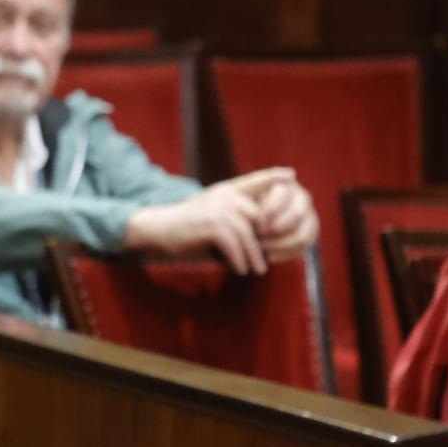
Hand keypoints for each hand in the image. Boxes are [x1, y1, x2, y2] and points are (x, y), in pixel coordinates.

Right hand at [124, 173, 279, 275]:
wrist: (157, 230)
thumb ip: (236, 217)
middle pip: (260, 218)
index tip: (290, 177)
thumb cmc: (186, 229)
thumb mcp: (212, 214)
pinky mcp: (211, 225)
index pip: (255, 180)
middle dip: (266, 240)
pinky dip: (239, 260)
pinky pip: (235, 245)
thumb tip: (263, 236)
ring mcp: (218, 208)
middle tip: (269, 258)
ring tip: (258, 270)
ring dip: (255, 256)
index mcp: (226, 190)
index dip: (272, 177)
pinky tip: (240, 270)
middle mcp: (225, 195)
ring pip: (249, 235)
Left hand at [251, 177, 319, 260]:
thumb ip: (263, 180)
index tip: (253, 223)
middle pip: (295, 215)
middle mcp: (302, 198)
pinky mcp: (310, 234)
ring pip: (302, 235)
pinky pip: (304, 247)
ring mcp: (309, 216)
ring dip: (280, 245)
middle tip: (257, 238)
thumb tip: (292, 173)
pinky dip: (286, 254)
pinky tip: (269, 257)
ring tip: (261, 249)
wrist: (243, 222)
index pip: (283, 197)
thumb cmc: (241, 204)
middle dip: (274, 229)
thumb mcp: (245, 190)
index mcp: (287, 184)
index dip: (268, 212)